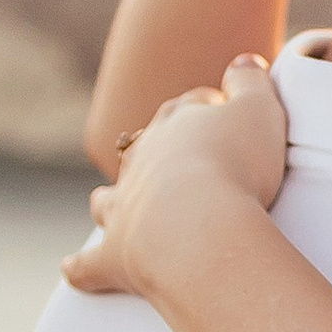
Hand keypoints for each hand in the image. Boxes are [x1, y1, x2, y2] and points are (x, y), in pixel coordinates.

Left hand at [65, 57, 288, 297]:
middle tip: (174, 159)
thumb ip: (251, 82)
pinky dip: (81, 267)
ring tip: (109, 204)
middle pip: (144, 149)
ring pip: (108, 199)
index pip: (189, 109)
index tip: (221, 115)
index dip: (206, 110)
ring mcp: (124, 207)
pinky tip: (72, 269)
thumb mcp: (259, 109)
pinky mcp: (116, 255)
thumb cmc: (235, 164)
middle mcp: (143, 161)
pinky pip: (90, 263)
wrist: (199, 223)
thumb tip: (244, 61)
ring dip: (109, 201)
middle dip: (155, 151)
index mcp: (177, 125)